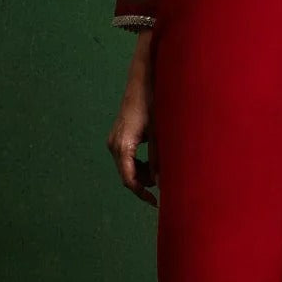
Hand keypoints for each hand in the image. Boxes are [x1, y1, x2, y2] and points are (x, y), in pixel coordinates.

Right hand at [106, 32, 158, 206]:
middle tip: (167, 188)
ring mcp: (115, 139)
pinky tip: (157, 161)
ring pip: (128, 167)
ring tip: (164, 171)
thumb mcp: (161, 133)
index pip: (129, 180)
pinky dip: (141, 163)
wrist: (144, 78)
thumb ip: (160, 159)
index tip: (157, 203)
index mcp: (122, 146)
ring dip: (144, 173)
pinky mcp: (120, 135)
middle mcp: (114, 144)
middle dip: (145, 184)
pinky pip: (128, 157)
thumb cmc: (155, 103)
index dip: (142, 194)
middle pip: (127, 175)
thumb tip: (162, 183)